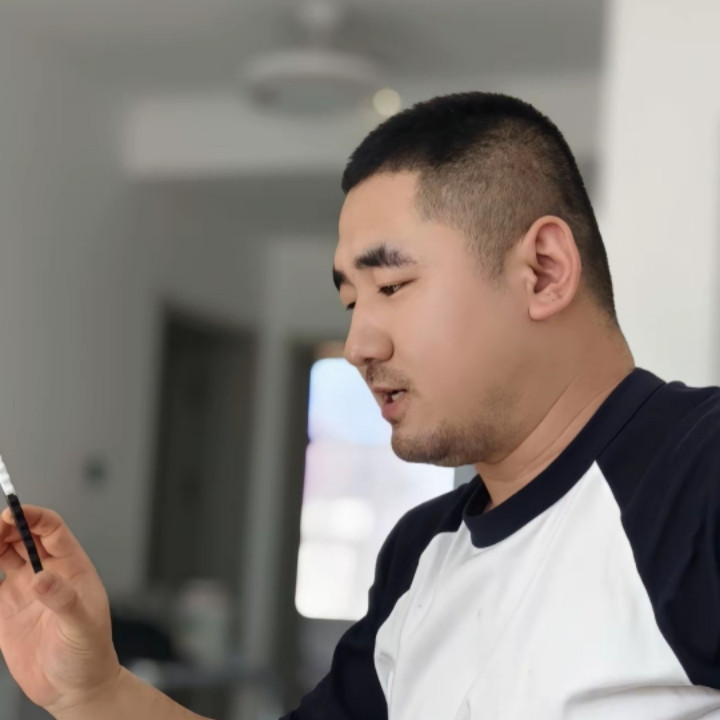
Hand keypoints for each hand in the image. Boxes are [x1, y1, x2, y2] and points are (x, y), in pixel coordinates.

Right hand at [0, 505, 121, 716]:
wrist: (74, 688)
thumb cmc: (90, 655)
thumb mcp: (82, 627)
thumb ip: (64, 601)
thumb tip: (42, 578)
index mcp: (72, 567)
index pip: (51, 530)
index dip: (32, 517)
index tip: (11, 512)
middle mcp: (48, 572)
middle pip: (23, 536)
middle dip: (4, 527)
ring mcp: (26, 589)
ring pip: (4, 554)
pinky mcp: (7, 609)